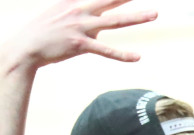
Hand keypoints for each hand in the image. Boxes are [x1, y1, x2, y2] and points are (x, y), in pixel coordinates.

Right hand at [9, 0, 155, 69]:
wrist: (26, 48)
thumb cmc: (44, 32)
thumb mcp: (60, 14)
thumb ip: (79, 14)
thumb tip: (97, 24)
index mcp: (74, 2)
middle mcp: (79, 12)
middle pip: (110, 0)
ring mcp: (80, 27)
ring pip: (114, 21)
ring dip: (136, 17)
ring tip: (154, 13)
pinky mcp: (79, 45)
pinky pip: (106, 50)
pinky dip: (122, 54)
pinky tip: (137, 57)